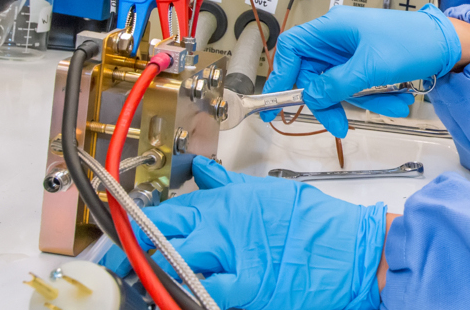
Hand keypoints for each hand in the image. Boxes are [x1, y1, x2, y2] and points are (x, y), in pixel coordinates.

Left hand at [102, 156, 385, 309]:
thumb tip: (201, 173)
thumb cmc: (318, 224)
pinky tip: (175, 300)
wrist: (353, 252)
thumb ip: (228, 184)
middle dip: (130, 255)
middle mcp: (223, 229)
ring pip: (172, 270)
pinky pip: (202, 296)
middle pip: (158, 240)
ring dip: (152, 280)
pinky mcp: (245, 291)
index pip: (165, 211)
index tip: (119, 234)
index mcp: (226, 203)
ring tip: (140, 288)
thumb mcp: (269, 193)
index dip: (133, 224)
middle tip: (116, 268)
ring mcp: (232, 262)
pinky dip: (185, 297)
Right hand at [264, 4, 460, 136]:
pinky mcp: (367, 64)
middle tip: (338, 125)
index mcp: (333, 28)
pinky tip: (398, 100)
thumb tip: (311, 96)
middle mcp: (338, 38)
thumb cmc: (413, 42)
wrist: (448, 44)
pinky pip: (358, 87)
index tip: (277, 103)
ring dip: (362, 101)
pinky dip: (376, 97)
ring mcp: (353, 51)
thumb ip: (335, 85)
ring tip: (391, 103)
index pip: (292, 48)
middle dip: (329, 101)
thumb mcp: (370, 68)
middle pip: (314, 74)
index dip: (281, 75)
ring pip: (338, 85)